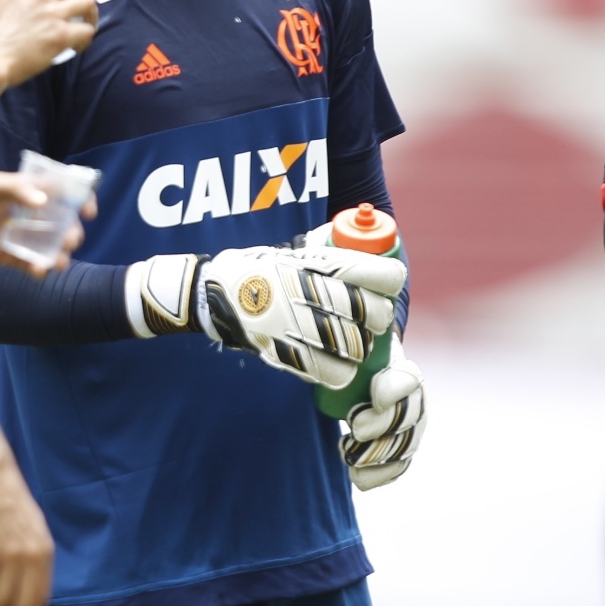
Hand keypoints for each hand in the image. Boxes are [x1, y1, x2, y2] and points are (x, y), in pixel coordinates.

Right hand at [0, 0, 98, 88]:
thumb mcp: (2, 4)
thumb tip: (35, 3)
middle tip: (81, 8)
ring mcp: (52, 14)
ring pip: (88, 2)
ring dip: (90, 14)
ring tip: (85, 25)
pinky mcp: (60, 35)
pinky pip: (87, 30)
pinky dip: (86, 38)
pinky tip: (77, 46)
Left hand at [0, 172, 93, 275]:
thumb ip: (16, 189)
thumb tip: (43, 202)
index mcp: (32, 192)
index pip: (66, 194)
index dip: (83, 200)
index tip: (89, 211)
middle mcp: (32, 215)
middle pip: (64, 225)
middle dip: (73, 233)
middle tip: (71, 239)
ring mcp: (23, 236)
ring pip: (52, 248)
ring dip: (61, 255)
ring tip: (59, 262)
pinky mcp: (11, 256)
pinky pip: (32, 265)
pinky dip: (40, 270)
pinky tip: (39, 270)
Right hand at [129, 246, 404, 385]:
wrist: (214, 294)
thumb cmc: (261, 269)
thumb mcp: (294, 248)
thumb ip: (327, 246)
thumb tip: (364, 234)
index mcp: (316, 262)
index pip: (378, 273)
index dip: (389, 279)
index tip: (387, 282)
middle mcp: (309, 292)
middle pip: (373, 313)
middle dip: (378, 317)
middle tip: (371, 318)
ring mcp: (298, 324)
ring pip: (356, 345)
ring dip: (361, 346)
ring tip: (353, 341)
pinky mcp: (287, 352)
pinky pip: (333, 371)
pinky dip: (341, 370)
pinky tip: (338, 363)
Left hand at [341, 352, 426, 490]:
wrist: (351, 374)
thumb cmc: (344, 357)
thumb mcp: (339, 345)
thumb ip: (328, 345)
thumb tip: (300, 333)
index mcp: (397, 366)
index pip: (408, 378)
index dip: (396, 389)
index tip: (375, 395)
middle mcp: (409, 397)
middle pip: (411, 417)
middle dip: (383, 426)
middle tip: (355, 428)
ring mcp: (407, 425)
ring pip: (407, 446)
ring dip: (379, 455)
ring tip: (347, 454)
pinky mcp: (398, 448)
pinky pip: (398, 467)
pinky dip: (379, 476)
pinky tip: (357, 477)